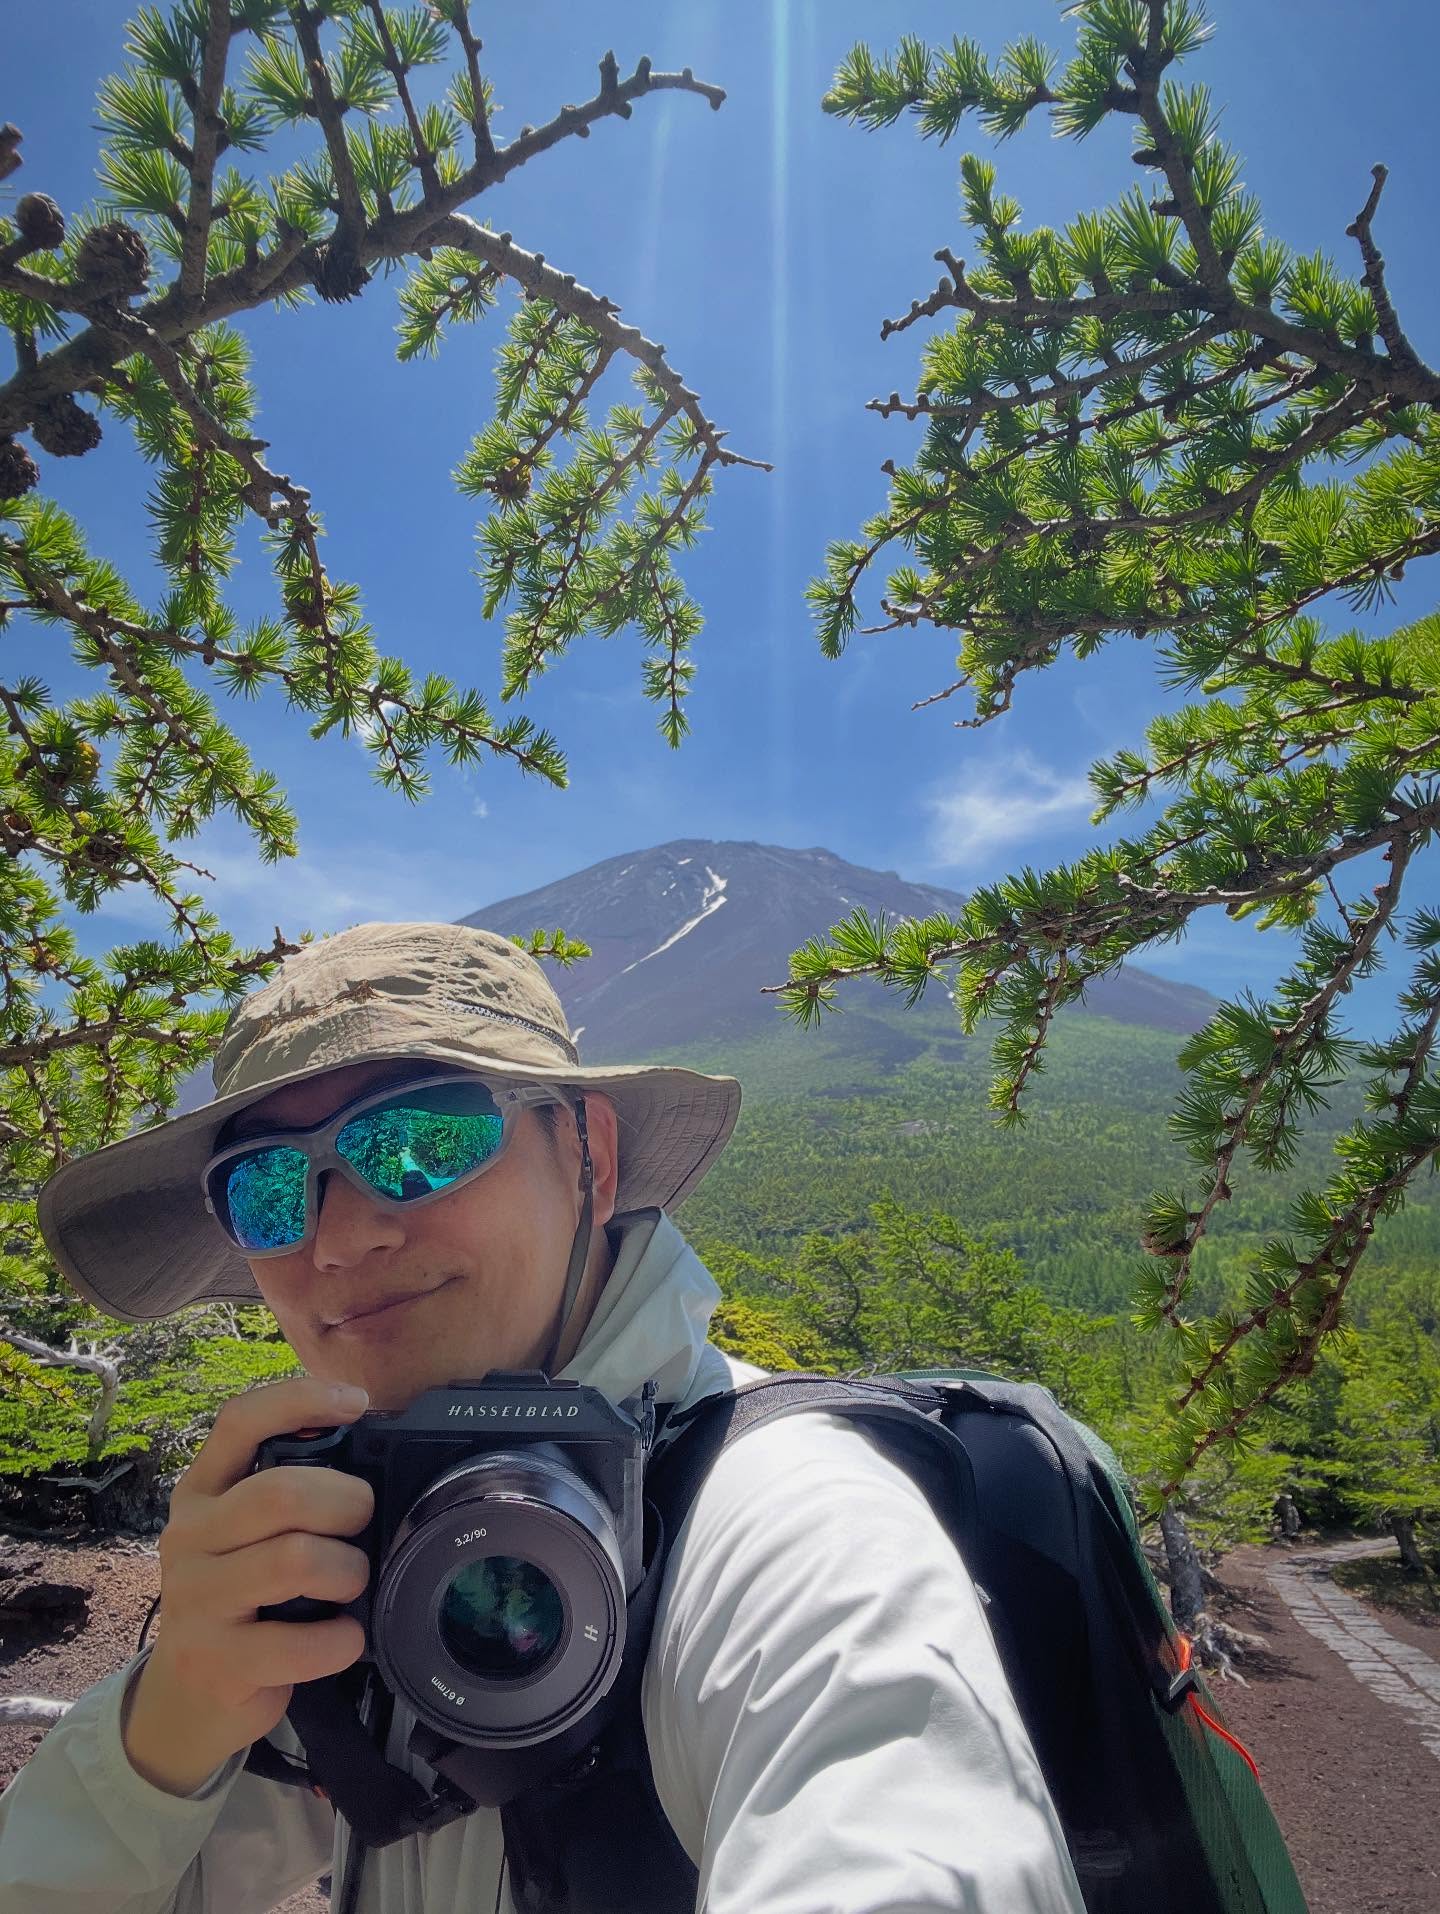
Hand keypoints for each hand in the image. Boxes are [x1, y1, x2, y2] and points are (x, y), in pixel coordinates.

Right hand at [122, 1375, 374, 1795]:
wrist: (191, 1697)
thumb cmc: (244, 1597)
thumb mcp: (246, 1534)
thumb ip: (287, 1490)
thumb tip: (372, 1445)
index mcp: (202, 1491)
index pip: (240, 1422)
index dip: (301, 1399)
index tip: (357, 1402)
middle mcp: (189, 1537)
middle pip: (281, 1493)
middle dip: (347, 1503)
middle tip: (363, 1524)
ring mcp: (195, 1600)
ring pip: (295, 1560)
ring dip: (348, 1571)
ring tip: (351, 1584)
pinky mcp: (214, 1661)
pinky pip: (298, 1642)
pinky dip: (340, 1639)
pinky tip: (342, 1638)